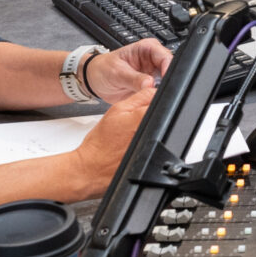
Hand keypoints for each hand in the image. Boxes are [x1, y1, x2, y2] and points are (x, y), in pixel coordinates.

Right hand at [65, 84, 155, 198]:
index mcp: (145, 118)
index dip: (151, 100)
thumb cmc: (101, 141)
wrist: (93, 167)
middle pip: (162, 116)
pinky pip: (155, 144)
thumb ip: (140, 97)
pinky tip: (132, 144)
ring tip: (130, 135)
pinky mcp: (152, 158)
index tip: (141, 106)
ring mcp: (154, 148)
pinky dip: (146, 141)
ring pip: (159, 130)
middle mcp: (153, 134)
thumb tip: (155, 90)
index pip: (161, 100)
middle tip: (132, 123)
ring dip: (148, 127)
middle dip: (150, 114)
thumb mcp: (118, 110)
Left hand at [87, 39, 168, 101]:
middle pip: (170, 70)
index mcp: (147, 48)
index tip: (164, 83)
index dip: (168, 70)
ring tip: (149, 96)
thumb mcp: (117, 73)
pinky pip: (159, 92)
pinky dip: (155, 97)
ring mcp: (153, 73)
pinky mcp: (151, 85)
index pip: (166, 57)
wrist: (95, 80)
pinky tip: (148, 99)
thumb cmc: (103, 69)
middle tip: (156, 92)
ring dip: (160, 91)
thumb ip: (134, 78)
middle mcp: (153, 60)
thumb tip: (150, 84)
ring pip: (167, 83)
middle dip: (165, 82)